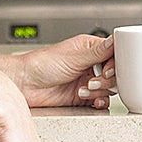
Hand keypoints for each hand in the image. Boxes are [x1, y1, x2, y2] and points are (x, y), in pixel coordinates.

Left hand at [0, 33, 115, 108]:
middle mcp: (90, 64)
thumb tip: (116, 39)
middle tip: (94, 81)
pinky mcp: (83, 97)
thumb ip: (97, 51)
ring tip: (84, 89)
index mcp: (89, 48)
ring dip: (100, 90)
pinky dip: (98, 101)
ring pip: (109, 88)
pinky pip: (101, 100)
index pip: (114, 53)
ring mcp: (87, 81)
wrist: (25, 85)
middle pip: (114, 73)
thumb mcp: (72, 57)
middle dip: (107, 79)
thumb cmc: (40, 65)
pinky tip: (89, 99)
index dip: (116, 63)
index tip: (108, 70)